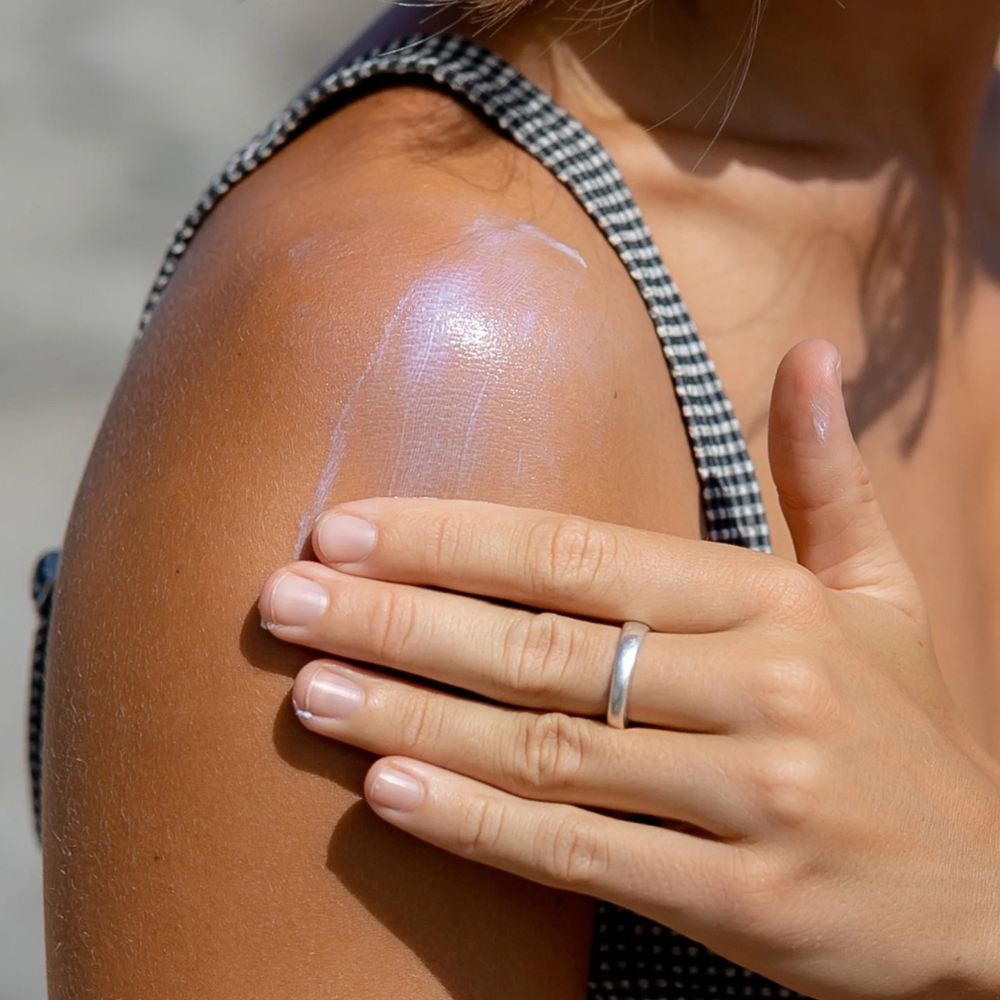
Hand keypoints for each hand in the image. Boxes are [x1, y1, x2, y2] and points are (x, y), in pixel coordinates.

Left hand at [259, 340, 999, 999]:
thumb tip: (813, 352)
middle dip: (397, 621)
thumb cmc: (909, 728)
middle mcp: (760, 687)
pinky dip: (478, 826)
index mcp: (771, 601)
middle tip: (281, 604)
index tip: (344, 528)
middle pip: (538, 645)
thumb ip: (824, 477)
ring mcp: (753, 798)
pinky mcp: (747, 902)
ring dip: (409, 720)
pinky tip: (388, 797)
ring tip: (307, 695)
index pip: (578, 551)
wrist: (995, 894)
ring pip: (542, 749)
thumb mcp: (879, 592)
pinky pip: (583, 854)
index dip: (452, 539)